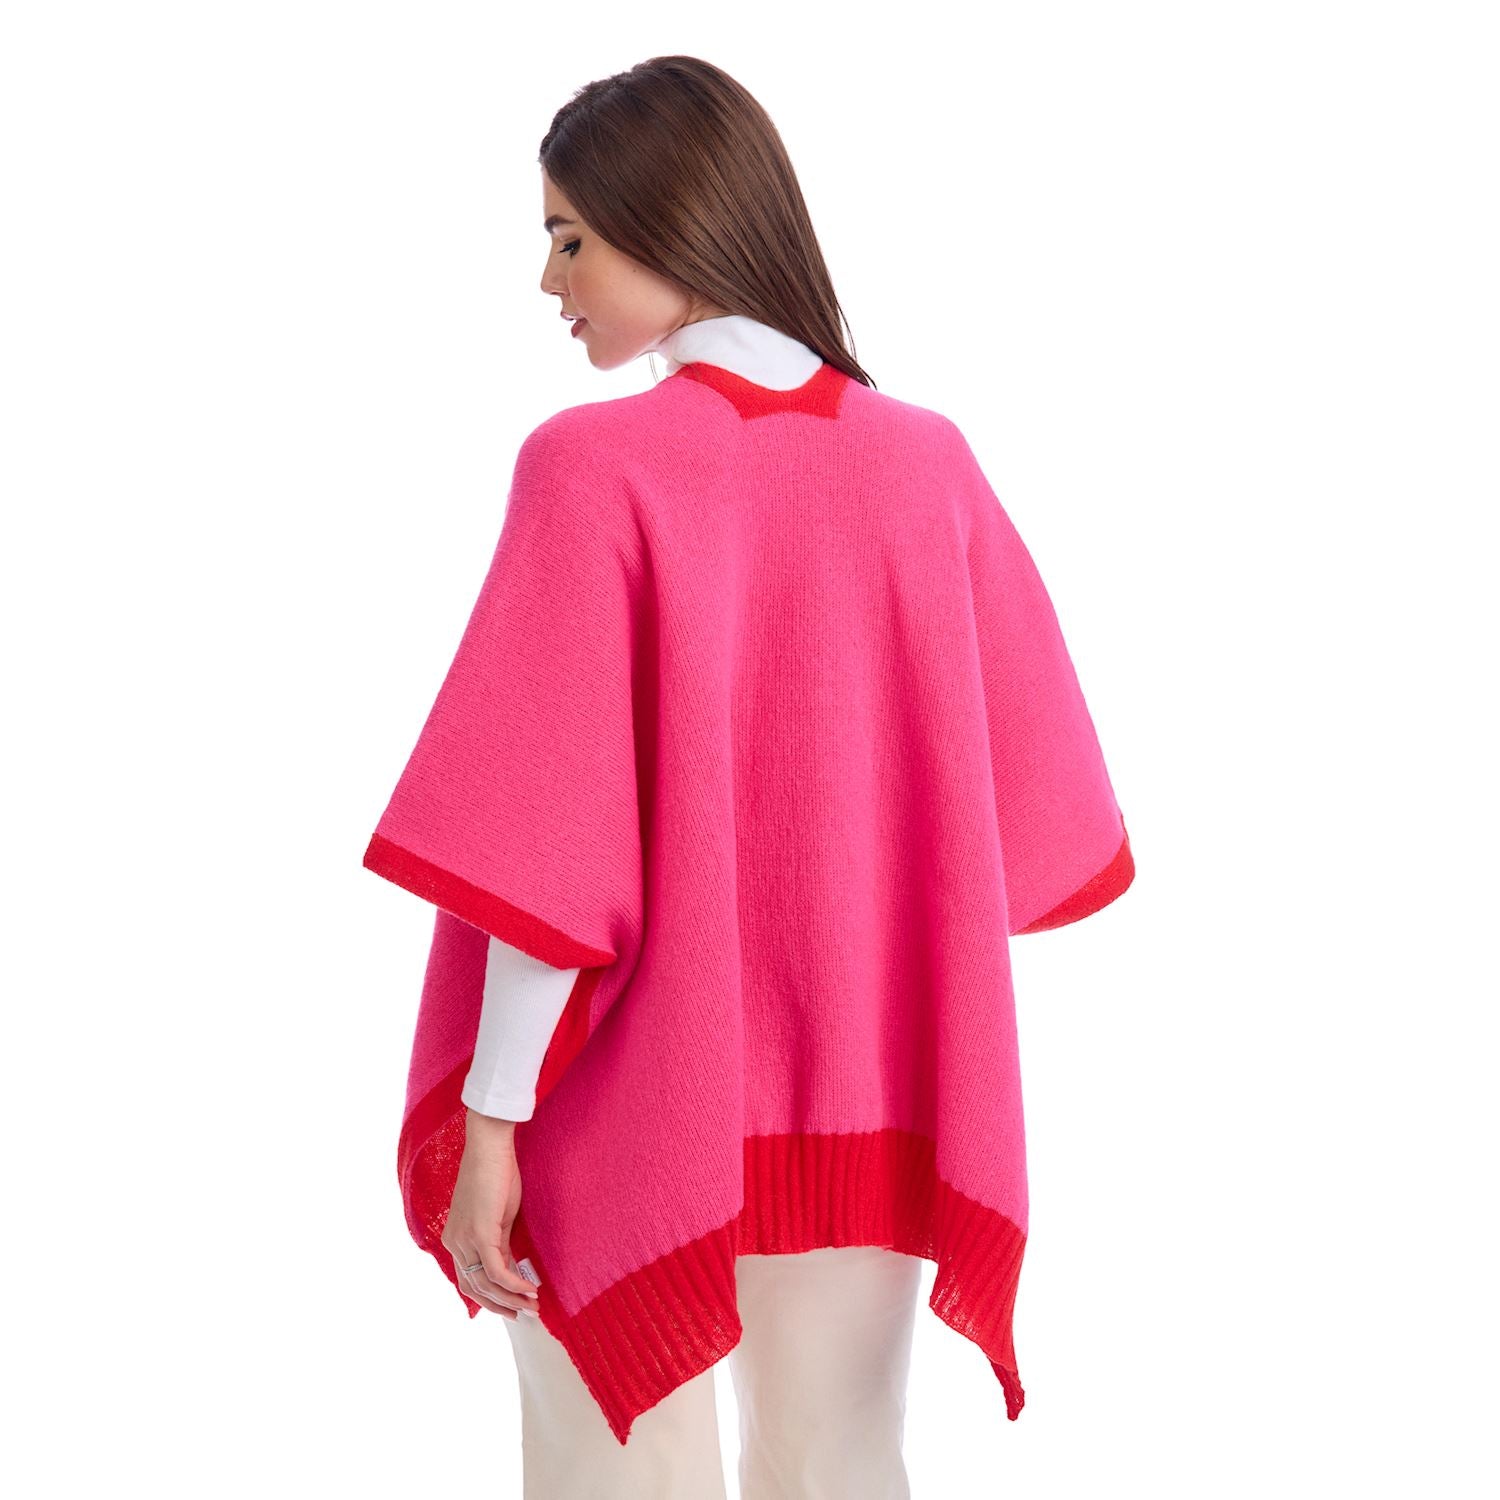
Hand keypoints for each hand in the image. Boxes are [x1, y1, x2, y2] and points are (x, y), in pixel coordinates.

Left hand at [441, 1111, 541, 1319]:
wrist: (490, 1147)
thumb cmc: (497, 1174)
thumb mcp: (499, 1216)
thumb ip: (500, 1243)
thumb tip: (513, 1267)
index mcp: (455, 1238)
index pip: (468, 1280)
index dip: (490, 1297)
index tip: (513, 1306)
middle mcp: (454, 1242)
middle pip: (473, 1289)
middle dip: (500, 1305)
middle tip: (525, 1314)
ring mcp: (464, 1239)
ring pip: (485, 1283)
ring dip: (511, 1298)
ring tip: (533, 1304)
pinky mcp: (479, 1234)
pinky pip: (496, 1270)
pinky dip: (514, 1283)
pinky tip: (530, 1288)